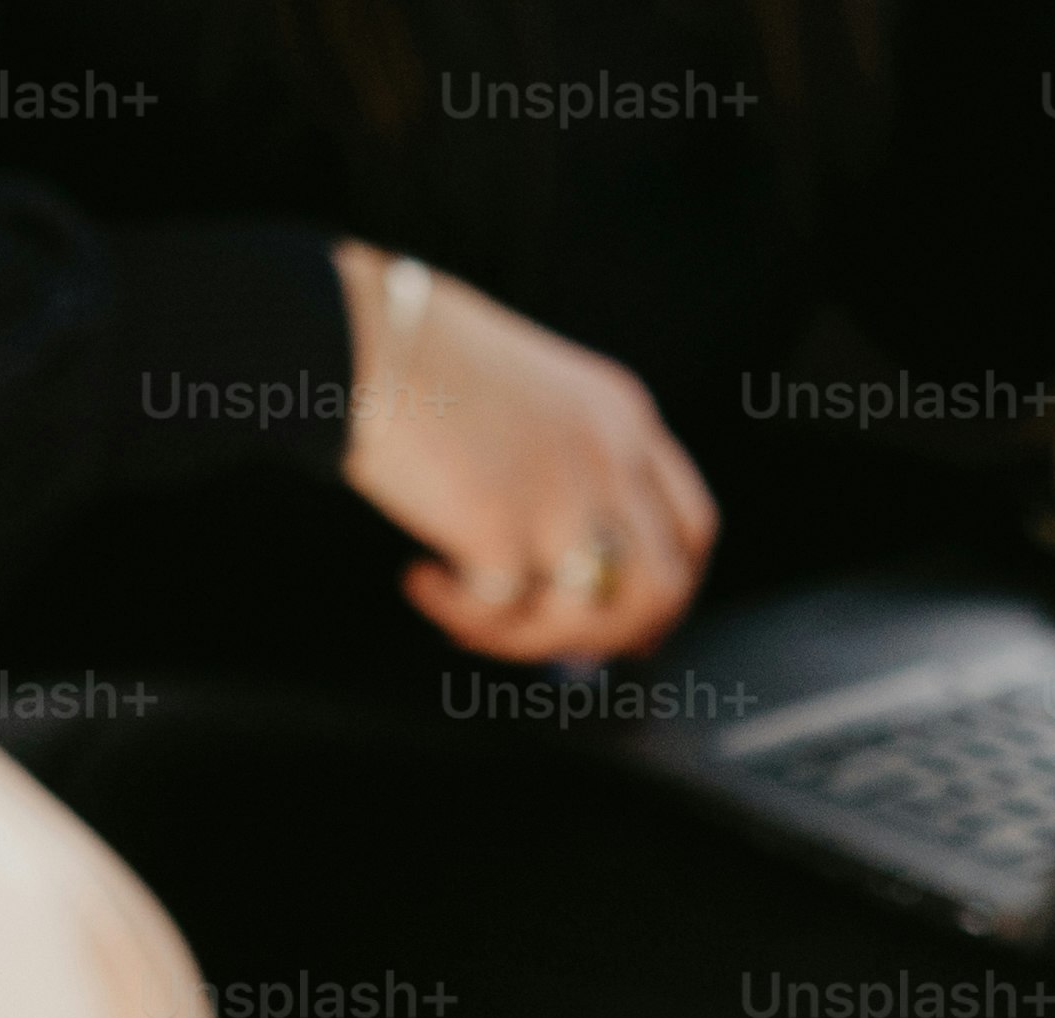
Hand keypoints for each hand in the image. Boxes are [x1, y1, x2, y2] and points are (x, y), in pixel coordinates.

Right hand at [336, 242, 716, 662]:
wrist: (363, 336)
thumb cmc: (423, 361)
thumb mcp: (534, 398)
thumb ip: (563, 469)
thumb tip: (551, 570)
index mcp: (624, 415)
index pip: (691, 526)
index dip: (666, 590)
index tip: (627, 623)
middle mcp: (611, 457)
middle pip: (662, 588)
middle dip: (610, 636)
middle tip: (549, 644)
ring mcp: (565, 495)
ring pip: (592, 619)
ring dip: (529, 639)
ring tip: (464, 608)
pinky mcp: (504, 529)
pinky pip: (504, 616)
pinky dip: (461, 617)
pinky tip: (421, 580)